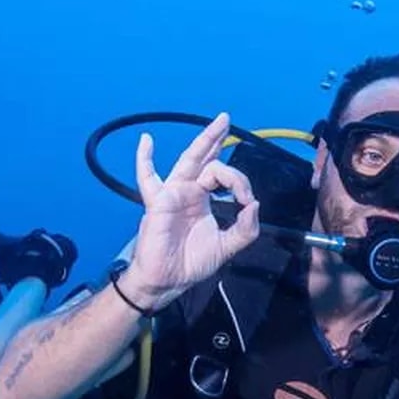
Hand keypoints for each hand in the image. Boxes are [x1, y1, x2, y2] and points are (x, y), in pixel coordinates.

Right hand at [121, 113, 260, 306]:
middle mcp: (189, 191)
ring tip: (218, 122)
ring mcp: (173, 193)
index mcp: (204, 199)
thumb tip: (254, 205)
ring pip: (190, 161)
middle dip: (216, 138)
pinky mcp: (159, 201)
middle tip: (226, 119)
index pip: (224, 177)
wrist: (168, 280)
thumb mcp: (227, 247)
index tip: (247, 201)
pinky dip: (144, 159)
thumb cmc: (192, 263)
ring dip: (204, 141)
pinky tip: (146, 141)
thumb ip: (244, 229)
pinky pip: (147, 178)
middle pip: (206, 159)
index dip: (239, 183)